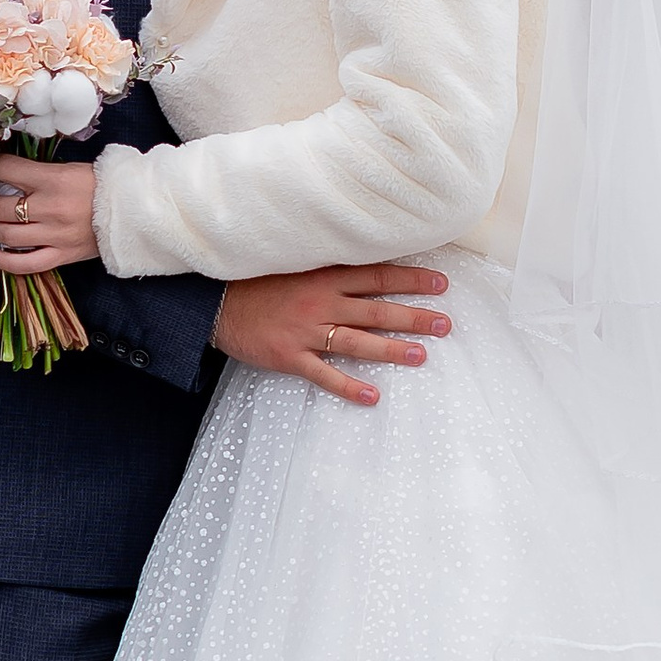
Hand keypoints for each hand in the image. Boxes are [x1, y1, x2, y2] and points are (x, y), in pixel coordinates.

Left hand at [0, 154, 99, 272]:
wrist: (134, 210)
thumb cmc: (101, 185)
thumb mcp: (68, 168)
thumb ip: (37, 173)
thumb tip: (4, 174)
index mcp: (53, 179)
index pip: (6, 169)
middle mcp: (50, 208)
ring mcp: (55, 235)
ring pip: (5, 235)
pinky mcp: (62, 256)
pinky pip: (25, 264)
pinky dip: (2, 261)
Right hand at [212, 263, 450, 406]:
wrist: (216, 302)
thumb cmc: (258, 282)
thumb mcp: (296, 264)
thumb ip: (330, 268)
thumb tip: (369, 268)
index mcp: (325, 275)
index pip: (378, 276)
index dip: (411, 279)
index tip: (441, 283)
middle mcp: (321, 302)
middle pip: (377, 309)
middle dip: (414, 317)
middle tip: (445, 324)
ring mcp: (306, 331)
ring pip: (358, 341)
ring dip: (391, 349)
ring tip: (420, 356)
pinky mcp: (290, 356)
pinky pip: (324, 374)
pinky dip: (349, 386)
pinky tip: (372, 396)